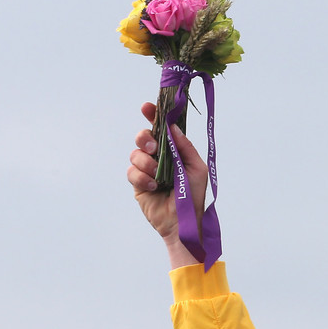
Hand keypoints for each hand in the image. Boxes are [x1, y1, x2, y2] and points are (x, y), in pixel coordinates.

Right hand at [127, 102, 207, 268]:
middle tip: (152, 148)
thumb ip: (185, 147)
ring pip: (135, 154)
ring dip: (145, 162)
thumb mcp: (196, 168)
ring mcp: (147, 171)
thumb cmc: (195, 196)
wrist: (184, 222)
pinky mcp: (138, 184)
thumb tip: (172, 126)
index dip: (152, 115)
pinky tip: (153, 186)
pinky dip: (141, 177)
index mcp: (173, 152)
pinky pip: (131, 172)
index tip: (146, 107)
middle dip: (144, 138)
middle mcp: (159, 158)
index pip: (160, 129)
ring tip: (157, 176)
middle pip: (142, 137)